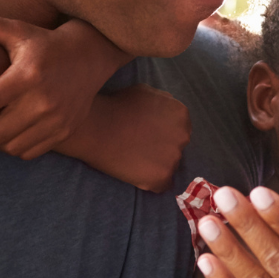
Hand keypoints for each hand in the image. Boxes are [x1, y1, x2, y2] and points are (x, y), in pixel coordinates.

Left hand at [0, 11, 127, 158]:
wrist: (91, 55)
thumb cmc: (47, 42)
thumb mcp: (18, 30)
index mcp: (27, 75)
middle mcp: (43, 101)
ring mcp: (56, 119)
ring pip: (12, 146)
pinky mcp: (65, 130)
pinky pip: (30, 151)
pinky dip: (14, 146)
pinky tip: (8, 131)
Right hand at [67, 84, 189, 191]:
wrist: (96, 126)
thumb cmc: (116, 106)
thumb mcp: (146, 93)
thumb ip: (163, 104)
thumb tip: (166, 116)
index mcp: (180, 114)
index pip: (180, 129)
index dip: (163, 134)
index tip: (148, 136)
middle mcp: (182, 136)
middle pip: (176, 148)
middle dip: (162, 149)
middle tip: (140, 148)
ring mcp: (173, 158)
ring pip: (169, 166)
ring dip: (156, 165)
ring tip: (134, 160)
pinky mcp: (161, 177)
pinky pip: (162, 185)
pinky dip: (150, 182)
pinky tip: (135, 172)